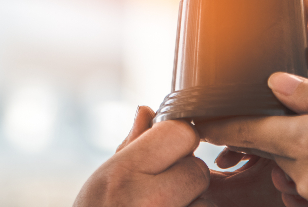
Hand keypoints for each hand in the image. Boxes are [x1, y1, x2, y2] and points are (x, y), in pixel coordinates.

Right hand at [74, 106, 210, 206]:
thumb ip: (131, 145)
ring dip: (191, 206)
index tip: (166, 154)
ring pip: (205, 203)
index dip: (177, 142)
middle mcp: (148, 199)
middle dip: (185, 180)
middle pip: (198, 170)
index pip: (182, 133)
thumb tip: (147, 110)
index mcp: (125, 173)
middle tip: (159, 194)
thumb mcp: (102, 180)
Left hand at [200, 74, 307, 206]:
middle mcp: (307, 173)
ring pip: (285, 163)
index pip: (244, 129)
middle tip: (278, 107)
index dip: (213, 120)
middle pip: (263, 144)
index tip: (189, 113)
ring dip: (293, 147)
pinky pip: (306, 184)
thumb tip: (272, 82)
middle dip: (258, 128)